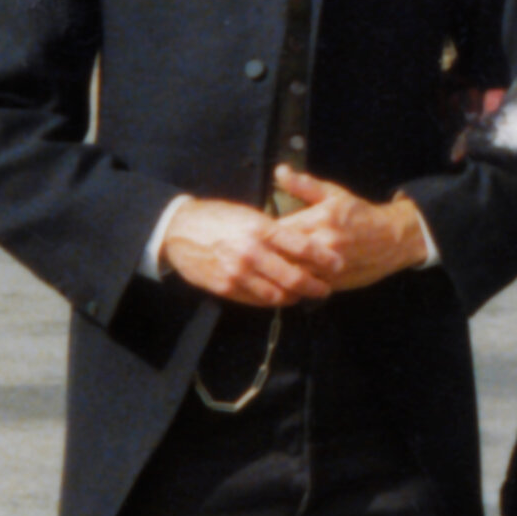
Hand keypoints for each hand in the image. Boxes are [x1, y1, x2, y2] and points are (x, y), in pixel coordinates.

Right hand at [159, 195, 333, 305]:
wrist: (177, 230)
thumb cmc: (219, 218)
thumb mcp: (250, 214)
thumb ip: (277, 230)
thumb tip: (307, 244)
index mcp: (262, 229)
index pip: (304, 248)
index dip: (325, 259)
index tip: (338, 265)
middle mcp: (252, 252)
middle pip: (295, 278)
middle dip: (316, 286)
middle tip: (326, 288)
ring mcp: (238, 273)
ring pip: (278, 295)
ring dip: (296, 297)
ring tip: (305, 294)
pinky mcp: (226, 288)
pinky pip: (258, 301)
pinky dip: (273, 301)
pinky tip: (281, 297)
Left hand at [269, 168, 429, 290]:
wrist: (394, 239)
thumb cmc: (361, 215)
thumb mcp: (335, 194)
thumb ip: (304, 185)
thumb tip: (280, 171)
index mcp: (319, 220)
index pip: (276, 231)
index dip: (261, 234)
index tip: (254, 234)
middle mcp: (323, 244)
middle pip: (281, 256)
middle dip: (266, 256)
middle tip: (254, 254)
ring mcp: (329, 267)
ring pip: (292, 275)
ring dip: (278, 273)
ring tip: (265, 270)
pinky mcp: (335, 282)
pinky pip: (306, 288)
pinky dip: (294, 286)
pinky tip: (284, 282)